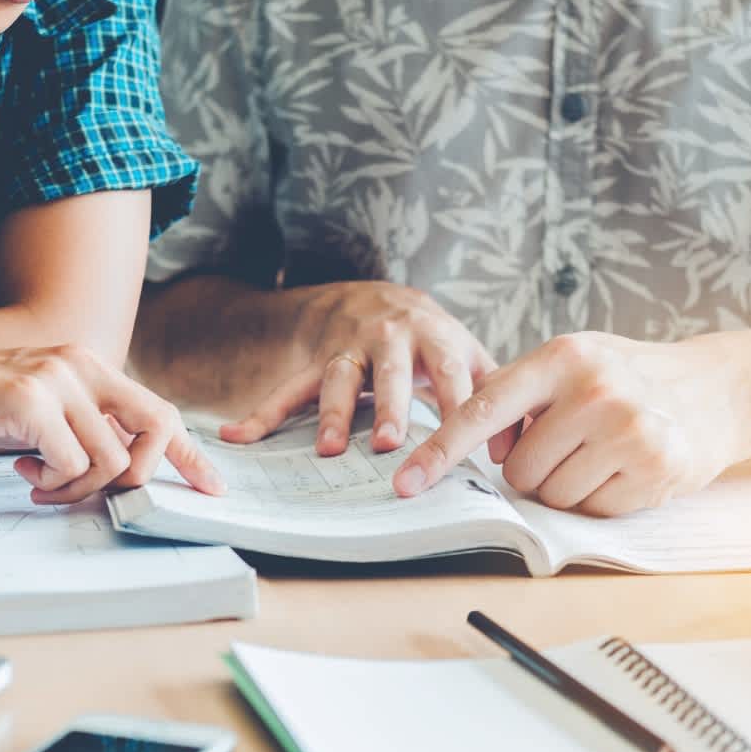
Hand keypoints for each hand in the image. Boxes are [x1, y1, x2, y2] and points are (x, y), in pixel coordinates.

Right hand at [0, 345, 224, 503]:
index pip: (157, 410)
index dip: (189, 454)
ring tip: (42, 484)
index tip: (212, 488)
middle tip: (108, 495)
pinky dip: (52, 481)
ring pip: (110, 458)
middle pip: (156, 425)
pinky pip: (70, 463)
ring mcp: (56, 379)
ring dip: (80, 487)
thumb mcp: (39, 410)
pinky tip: (23, 472)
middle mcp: (81, 364)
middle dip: (141, 474)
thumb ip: (81, 427)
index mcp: (89, 364)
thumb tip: (122, 470)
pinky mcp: (29, 401)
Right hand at [218, 282, 494, 455]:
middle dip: (390, 407)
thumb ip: (493, 398)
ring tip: (330, 450)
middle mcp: (389, 339)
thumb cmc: (433, 342)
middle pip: (390, 373)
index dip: (459, 405)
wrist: (380, 299)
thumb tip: (513, 452)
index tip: (466, 440)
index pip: (451, 373)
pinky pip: (288, 390)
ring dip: (334, 414)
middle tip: (391, 443)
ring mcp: (348, 349)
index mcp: (434, 337)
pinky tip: (237, 437)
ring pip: (339, 380)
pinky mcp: (316, 363)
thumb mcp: (467, 356)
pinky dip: (262, 414)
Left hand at [392, 333, 750, 515]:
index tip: (408, 482)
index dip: (439, 451)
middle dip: (535, 469)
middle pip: (518, 471)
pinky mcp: (655, 469)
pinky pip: (593, 511)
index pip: (483, 410)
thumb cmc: (629, 378)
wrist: (719, 389)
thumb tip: (475, 449)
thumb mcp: (574, 362)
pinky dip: (602, 499)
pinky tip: (627, 469)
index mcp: (562, 356)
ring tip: (603, 453)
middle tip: (573, 443)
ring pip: (553, 495)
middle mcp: (594, 390)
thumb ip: (519, 395)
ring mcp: (628, 431)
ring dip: (568, 486)